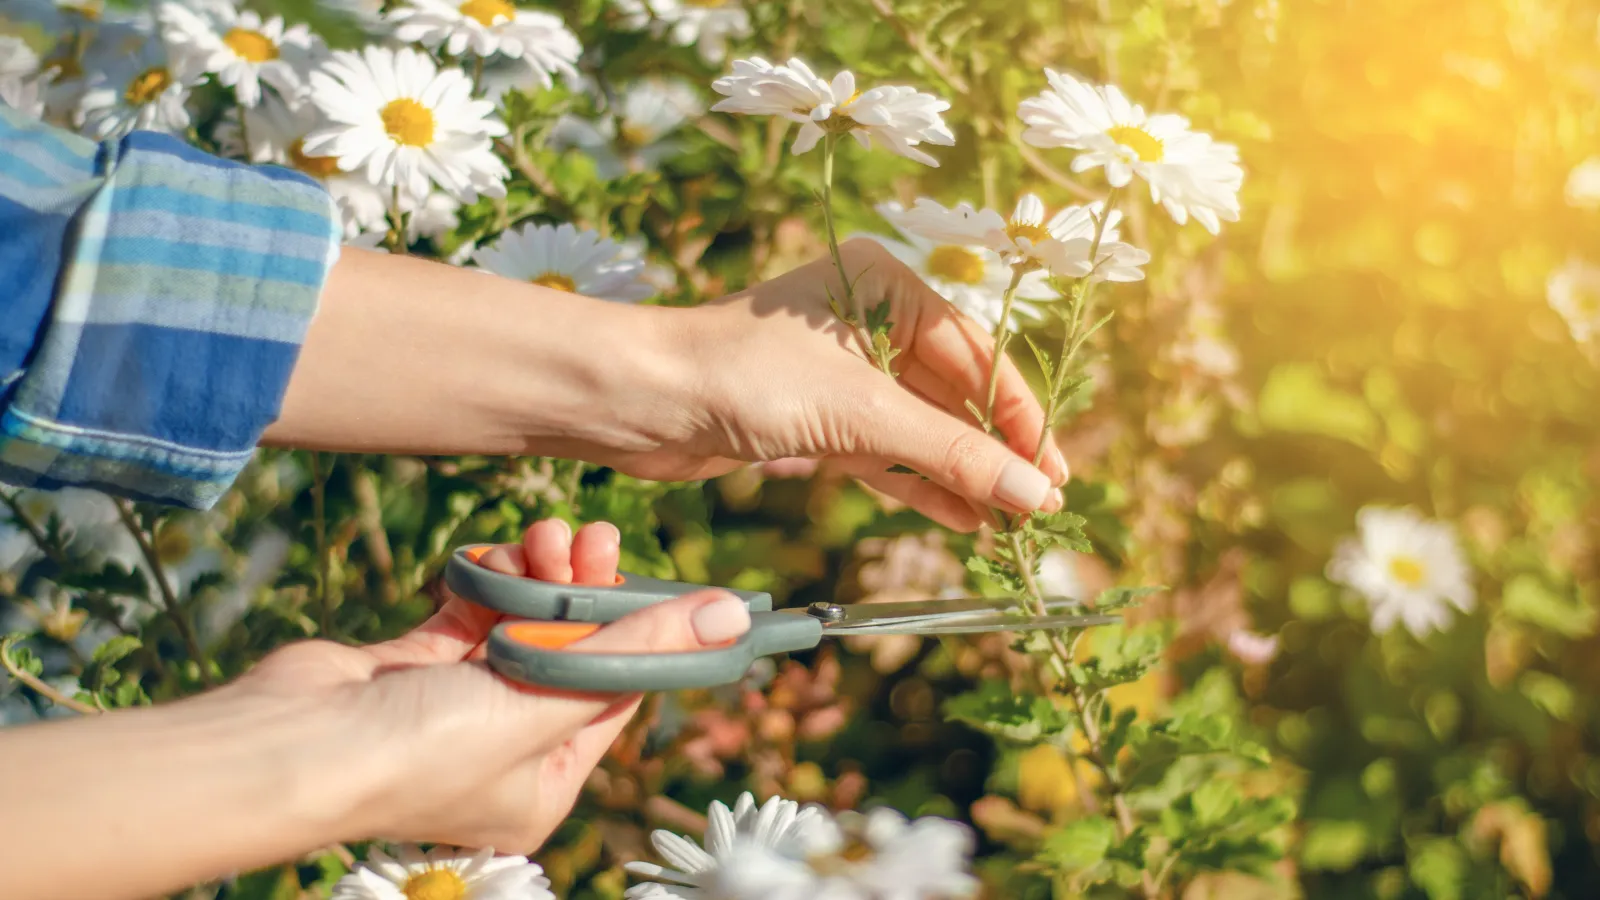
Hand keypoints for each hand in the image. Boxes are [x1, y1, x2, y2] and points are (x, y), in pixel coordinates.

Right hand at [232, 519, 750, 851]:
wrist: (287, 746)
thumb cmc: (419, 752)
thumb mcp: (545, 697)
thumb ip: (636, 648)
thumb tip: (729, 616)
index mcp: (546, 782)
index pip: (619, 693)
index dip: (644, 631)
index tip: (659, 572)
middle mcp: (506, 748)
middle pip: (571, 652)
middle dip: (585, 590)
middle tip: (595, 535)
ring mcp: (457, 706)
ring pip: (523, 623)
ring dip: (537, 575)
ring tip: (542, 535)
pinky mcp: (414, 664)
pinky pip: (472, 611)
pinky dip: (487, 580)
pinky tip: (496, 553)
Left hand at [268, 245, 1063, 532]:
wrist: (638, 401)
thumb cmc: (743, 376)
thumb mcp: (861, 412)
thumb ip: (952, 452)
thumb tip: (1036, 496)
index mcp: (888, 282)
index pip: (978, 354)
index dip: (1019, 418)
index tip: (1056, 475)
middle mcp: (869, 318)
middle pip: (954, 393)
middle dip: (993, 452)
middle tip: (1042, 509)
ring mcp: (840, 372)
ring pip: (920, 429)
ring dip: (961, 476)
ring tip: (1009, 527)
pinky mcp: (812, 418)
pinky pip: (885, 455)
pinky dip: (919, 486)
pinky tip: (962, 521)